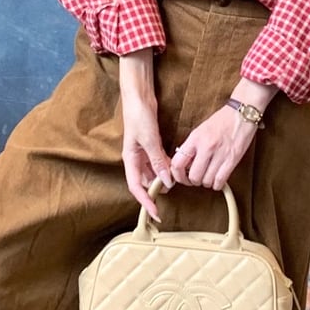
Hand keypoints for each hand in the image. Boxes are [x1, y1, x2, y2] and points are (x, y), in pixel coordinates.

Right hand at [118, 49, 171, 219]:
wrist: (138, 95)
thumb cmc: (138, 115)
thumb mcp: (149, 140)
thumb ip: (157, 161)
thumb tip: (167, 181)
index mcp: (130, 159)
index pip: (136, 188)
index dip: (145, 202)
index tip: (156, 213)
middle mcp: (135, 158)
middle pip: (145, 182)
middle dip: (157, 190)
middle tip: (173, 195)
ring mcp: (143, 152)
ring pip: (153, 172)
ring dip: (164, 177)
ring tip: (178, 181)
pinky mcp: (151, 145)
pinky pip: (159, 161)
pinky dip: (167, 166)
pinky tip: (177, 167)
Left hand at [170, 105, 257, 190]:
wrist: (242, 112)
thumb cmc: (222, 120)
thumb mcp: (200, 130)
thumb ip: (192, 146)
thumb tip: (185, 164)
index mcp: (195, 138)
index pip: (178, 163)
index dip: (177, 175)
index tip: (181, 177)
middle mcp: (206, 146)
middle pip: (193, 176)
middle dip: (193, 181)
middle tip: (196, 179)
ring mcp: (220, 153)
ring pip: (207, 181)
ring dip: (206, 183)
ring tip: (208, 176)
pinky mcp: (233, 159)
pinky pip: (220, 180)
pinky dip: (217, 184)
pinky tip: (217, 179)